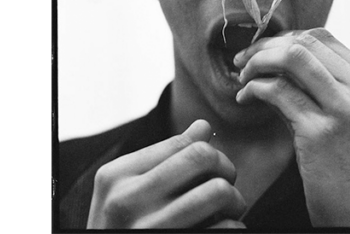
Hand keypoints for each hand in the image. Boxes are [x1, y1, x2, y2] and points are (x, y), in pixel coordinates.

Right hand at [86, 119, 247, 228]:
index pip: (183, 143)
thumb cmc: (124, 227)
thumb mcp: (129, 191)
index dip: (210, 152)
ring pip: (218, 190)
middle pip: (202, 157)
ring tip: (230, 209)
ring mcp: (147, 229)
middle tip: (227, 185)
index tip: (216, 169)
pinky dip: (234, 226)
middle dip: (226, 168)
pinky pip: (225, 227)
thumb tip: (202, 125)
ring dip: (235, 199)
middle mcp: (126, 201)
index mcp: (115, 175)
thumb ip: (164, 159)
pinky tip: (223, 229)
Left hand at [234, 28, 349, 225]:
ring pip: (292, 58)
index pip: (323, 37)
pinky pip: (277, 91)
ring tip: (242, 76)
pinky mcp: (319, 131)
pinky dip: (254, 88)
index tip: (263, 49)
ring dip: (257, 62)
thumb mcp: (345, 116)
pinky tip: (245, 97)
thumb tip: (274, 58)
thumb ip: (319, 85)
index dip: (285, 37)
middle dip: (265, 46)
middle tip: (242, 60)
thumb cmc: (346, 165)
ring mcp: (343, 110)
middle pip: (305, 42)